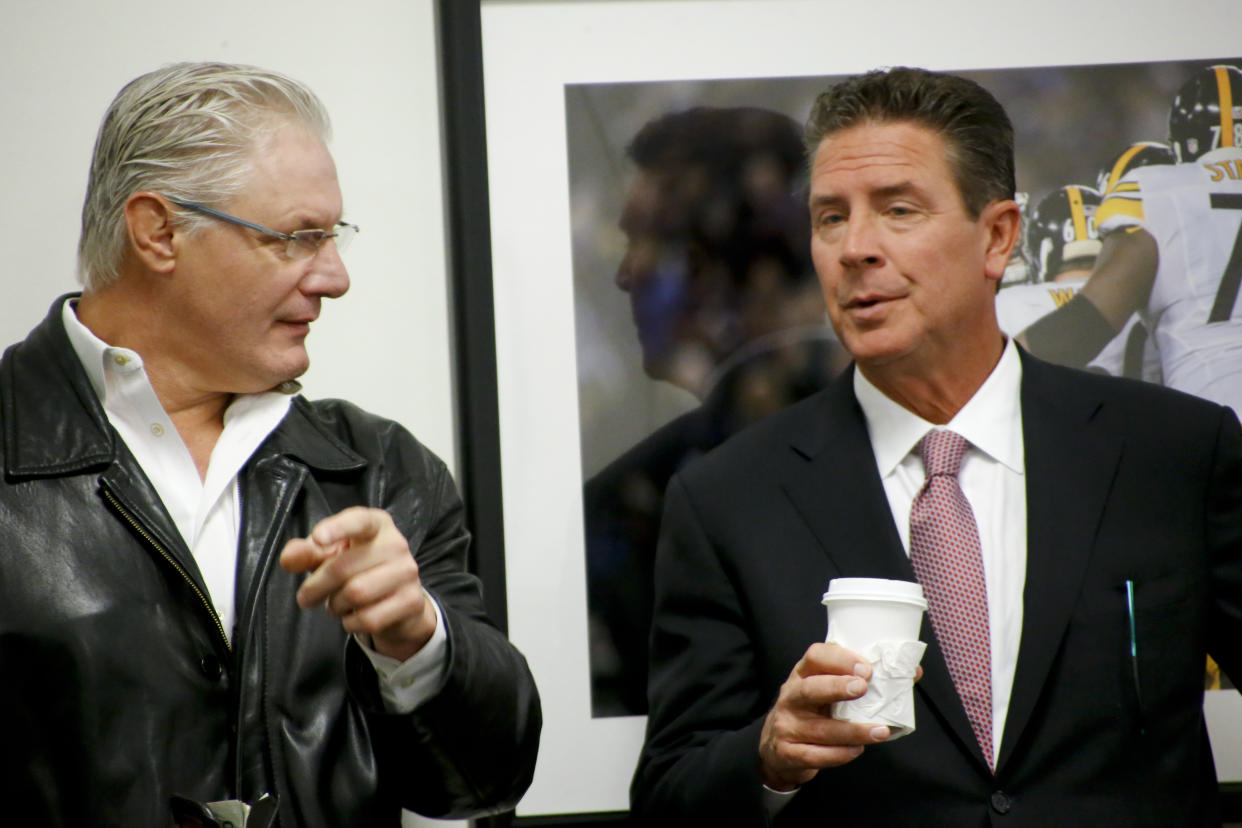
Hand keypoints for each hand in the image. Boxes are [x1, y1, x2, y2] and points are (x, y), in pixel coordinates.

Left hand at [279, 506, 435, 660]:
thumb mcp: (330, 556)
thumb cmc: (358, 568)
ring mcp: (408, 572)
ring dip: (335, 606)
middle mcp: (396, 544)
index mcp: (376, 524)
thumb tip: (288, 559)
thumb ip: (307, 553)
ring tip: (336, 604)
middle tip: (306, 597)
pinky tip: (353, 616)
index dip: (337, 528)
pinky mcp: (412, 601)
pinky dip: (351, 623)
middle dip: (316, 587)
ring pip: (356, 594)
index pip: (358, 521)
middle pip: (343, 568)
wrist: (397, 598)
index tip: (318, 538)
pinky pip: (370, 618)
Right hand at [758, 643, 892, 790]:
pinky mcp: (787, 752)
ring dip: (852, 731)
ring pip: (820, 729)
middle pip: (810, 689)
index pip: (815, 657)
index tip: (866, 667)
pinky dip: (838, 754)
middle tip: (863, 688)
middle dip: (836, 687)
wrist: (775, 746)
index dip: (840, 659)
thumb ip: (861, 681)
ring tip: (879, 731)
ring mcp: (787, 725)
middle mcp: (791, 697)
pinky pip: (815, 755)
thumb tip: (911, 672)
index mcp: (802, 674)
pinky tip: (856, 751)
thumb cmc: (811, 712)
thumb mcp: (827, 690)